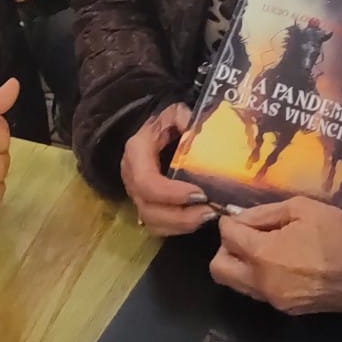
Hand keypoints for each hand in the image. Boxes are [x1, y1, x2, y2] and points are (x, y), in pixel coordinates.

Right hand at [120, 104, 215, 235]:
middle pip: (148, 209)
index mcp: (136, 153)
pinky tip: (199, 219)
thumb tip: (193, 127)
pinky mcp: (147, 205)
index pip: (146, 182)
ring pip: (153, 223)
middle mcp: (132, 177)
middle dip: (180, 216)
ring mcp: (137, 194)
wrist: (158, 130)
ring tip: (208, 216)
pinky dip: (179, 228)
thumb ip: (183, 116)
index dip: (171, 193)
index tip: (200, 193)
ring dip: (181, 225)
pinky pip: (159, 227)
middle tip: (209, 212)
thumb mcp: (174, 112)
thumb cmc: (167, 122)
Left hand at [209, 197, 341, 314]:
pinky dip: (257, 276)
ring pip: (236, 284)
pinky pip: (257, 292)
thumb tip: (237, 217)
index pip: (227, 237)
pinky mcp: (288, 310)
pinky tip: (279, 261)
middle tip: (246, 233)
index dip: (230, 222)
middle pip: (219, 269)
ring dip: (239, 264)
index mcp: (265, 256)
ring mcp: (276, 301)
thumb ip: (262, 213)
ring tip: (264, 245)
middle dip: (226, 248)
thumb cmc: (340, 233)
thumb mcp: (301, 208)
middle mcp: (264, 284)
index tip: (240, 215)